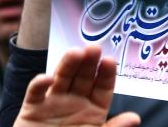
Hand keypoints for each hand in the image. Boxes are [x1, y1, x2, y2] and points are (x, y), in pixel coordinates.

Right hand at [15, 45, 139, 126]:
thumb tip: (135, 118)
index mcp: (94, 108)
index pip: (103, 86)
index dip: (106, 73)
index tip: (109, 61)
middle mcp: (75, 101)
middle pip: (83, 77)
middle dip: (89, 62)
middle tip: (94, 48)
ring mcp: (54, 102)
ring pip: (62, 78)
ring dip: (68, 64)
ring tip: (75, 53)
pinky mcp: (32, 109)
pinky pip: (36, 93)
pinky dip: (40, 84)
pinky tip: (48, 78)